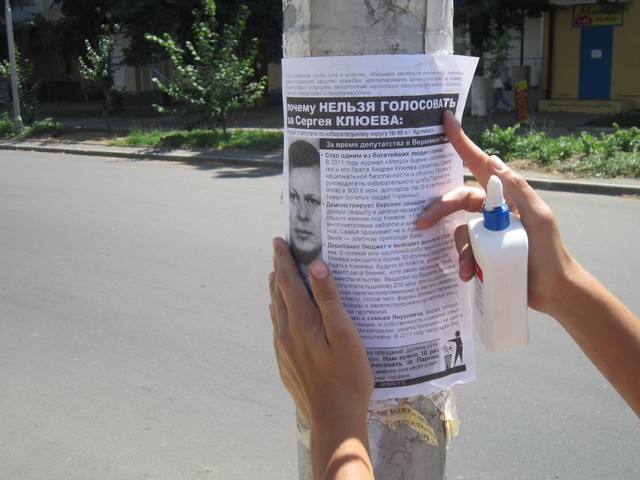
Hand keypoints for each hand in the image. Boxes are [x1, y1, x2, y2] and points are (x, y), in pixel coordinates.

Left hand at [269, 237, 372, 425]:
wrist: (333, 419)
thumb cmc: (347, 376)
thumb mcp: (344, 334)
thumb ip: (329, 299)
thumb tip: (316, 266)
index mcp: (301, 321)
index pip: (287, 281)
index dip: (283, 259)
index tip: (278, 241)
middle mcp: (285, 333)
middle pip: (278, 294)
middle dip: (278, 271)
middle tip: (278, 253)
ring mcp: (282, 350)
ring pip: (275, 312)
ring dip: (276, 291)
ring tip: (276, 278)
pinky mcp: (285, 364)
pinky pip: (277, 330)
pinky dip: (279, 313)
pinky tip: (284, 317)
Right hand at [416, 110, 576, 314]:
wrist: (553, 291)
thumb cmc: (550, 252)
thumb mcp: (538, 218)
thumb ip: (517, 189)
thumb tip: (493, 160)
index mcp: (506, 196)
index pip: (480, 165)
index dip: (463, 144)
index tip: (446, 121)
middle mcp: (494, 211)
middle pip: (459, 200)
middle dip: (440, 209)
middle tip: (421, 221)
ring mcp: (487, 233)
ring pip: (460, 231)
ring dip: (460, 249)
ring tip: (467, 267)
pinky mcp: (482, 254)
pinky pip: (464, 252)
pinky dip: (463, 263)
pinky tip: (467, 275)